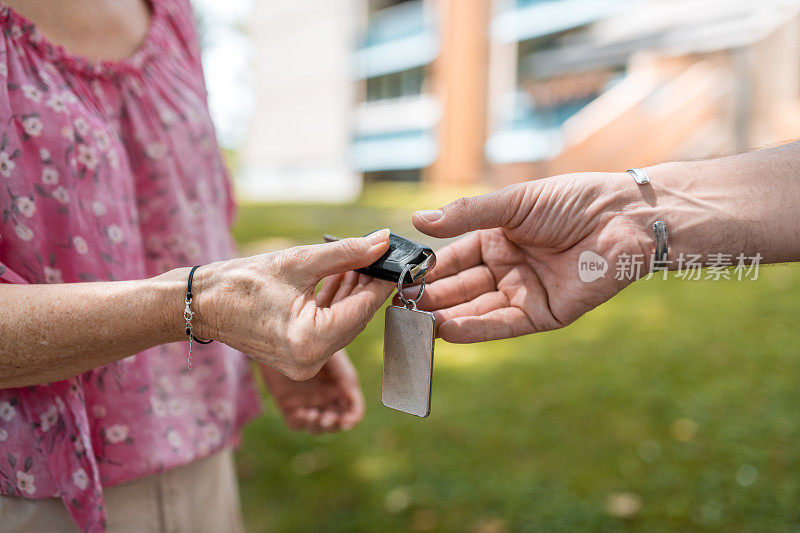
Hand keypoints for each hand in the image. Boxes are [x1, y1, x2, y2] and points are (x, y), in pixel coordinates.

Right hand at [191, 230, 394, 379]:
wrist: (201, 304)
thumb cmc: (242, 282)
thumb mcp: (299, 261)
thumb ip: (346, 253)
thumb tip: (382, 241)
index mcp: (310, 341)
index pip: (362, 309)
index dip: (382, 282)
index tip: (398, 260)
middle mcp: (310, 361)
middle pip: (356, 319)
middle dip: (368, 286)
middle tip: (379, 255)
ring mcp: (304, 364)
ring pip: (344, 324)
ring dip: (353, 293)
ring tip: (360, 260)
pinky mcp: (299, 358)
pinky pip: (328, 329)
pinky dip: (336, 305)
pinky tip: (343, 277)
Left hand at [261, 350, 364, 432]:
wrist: (280, 335)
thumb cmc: (311, 340)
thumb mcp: (332, 356)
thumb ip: (345, 374)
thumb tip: (353, 393)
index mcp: (341, 385)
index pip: (354, 409)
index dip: (353, 418)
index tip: (347, 421)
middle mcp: (326, 396)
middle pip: (338, 422)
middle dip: (334, 424)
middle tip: (326, 418)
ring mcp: (308, 402)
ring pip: (318, 427)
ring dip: (317, 426)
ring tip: (311, 414)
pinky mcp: (289, 405)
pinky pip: (297, 423)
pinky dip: (300, 423)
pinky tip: (300, 413)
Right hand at [410, 173, 651, 342]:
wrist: (623, 218)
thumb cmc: (571, 201)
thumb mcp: (512, 203)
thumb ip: (465, 215)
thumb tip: (416, 220)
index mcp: (497, 240)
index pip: (453, 259)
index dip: (428, 271)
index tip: (399, 280)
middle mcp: (506, 270)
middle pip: (460, 288)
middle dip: (430, 298)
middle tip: (398, 308)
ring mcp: (524, 293)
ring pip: (476, 309)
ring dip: (445, 317)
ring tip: (414, 323)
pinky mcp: (543, 315)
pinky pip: (503, 325)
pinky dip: (475, 329)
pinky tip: (446, 331)